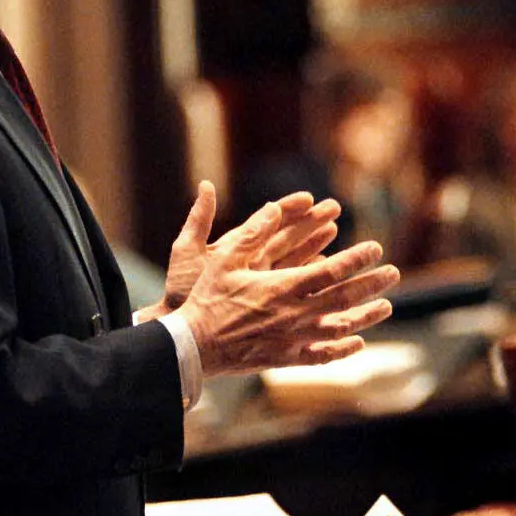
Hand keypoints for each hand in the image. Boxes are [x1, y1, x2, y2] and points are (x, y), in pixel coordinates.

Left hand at [141, 185, 342, 321]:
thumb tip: (207, 185)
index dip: (288, 208)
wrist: (181, 331)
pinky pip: (295, 289)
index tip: (309, 197)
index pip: (267, 222)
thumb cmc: (180, 291)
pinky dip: (310, 279)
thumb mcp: (187, 251)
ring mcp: (261, 284)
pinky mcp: (268, 305)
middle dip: (310, 222)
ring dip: (315, 246)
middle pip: (287, 238)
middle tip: (334, 207)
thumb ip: (199, 219)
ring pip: (295, 261)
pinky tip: (326, 271)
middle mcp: (251, 263)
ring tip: (334, 230)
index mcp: (235, 247)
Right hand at [177, 200, 398, 376]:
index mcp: (282, 287)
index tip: (375, 248)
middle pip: (343, 298)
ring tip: (386, 306)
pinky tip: (358, 342)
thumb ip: (251, 233)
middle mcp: (293, 314)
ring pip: (339, 328)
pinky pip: (321, 356)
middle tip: (393, 273)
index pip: (331, 271)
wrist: (193, 345)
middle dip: (372, 284)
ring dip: (366, 316)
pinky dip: (343, 350)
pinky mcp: (285, 359)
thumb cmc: (207, 298)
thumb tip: (273, 207)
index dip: (356, 259)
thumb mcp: (224, 258)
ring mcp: (292, 339)